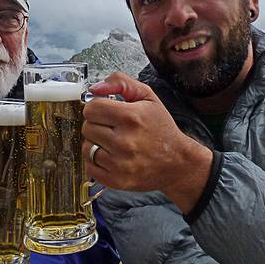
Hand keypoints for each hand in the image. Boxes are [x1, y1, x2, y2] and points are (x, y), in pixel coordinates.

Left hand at [83, 72, 212, 213]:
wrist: (177, 162)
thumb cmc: (161, 129)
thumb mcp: (148, 97)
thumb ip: (121, 83)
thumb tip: (95, 88)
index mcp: (131, 117)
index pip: (91, 109)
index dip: (96, 108)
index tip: (105, 111)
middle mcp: (125, 141)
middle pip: (87, 127)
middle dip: (97, 125)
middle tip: (111, 127)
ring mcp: (120, 163)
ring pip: (86, 147)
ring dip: (96, 143)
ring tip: (112, 142)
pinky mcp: (117, 180)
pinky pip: (90, 166)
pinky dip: (96, 161)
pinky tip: (110, 156)